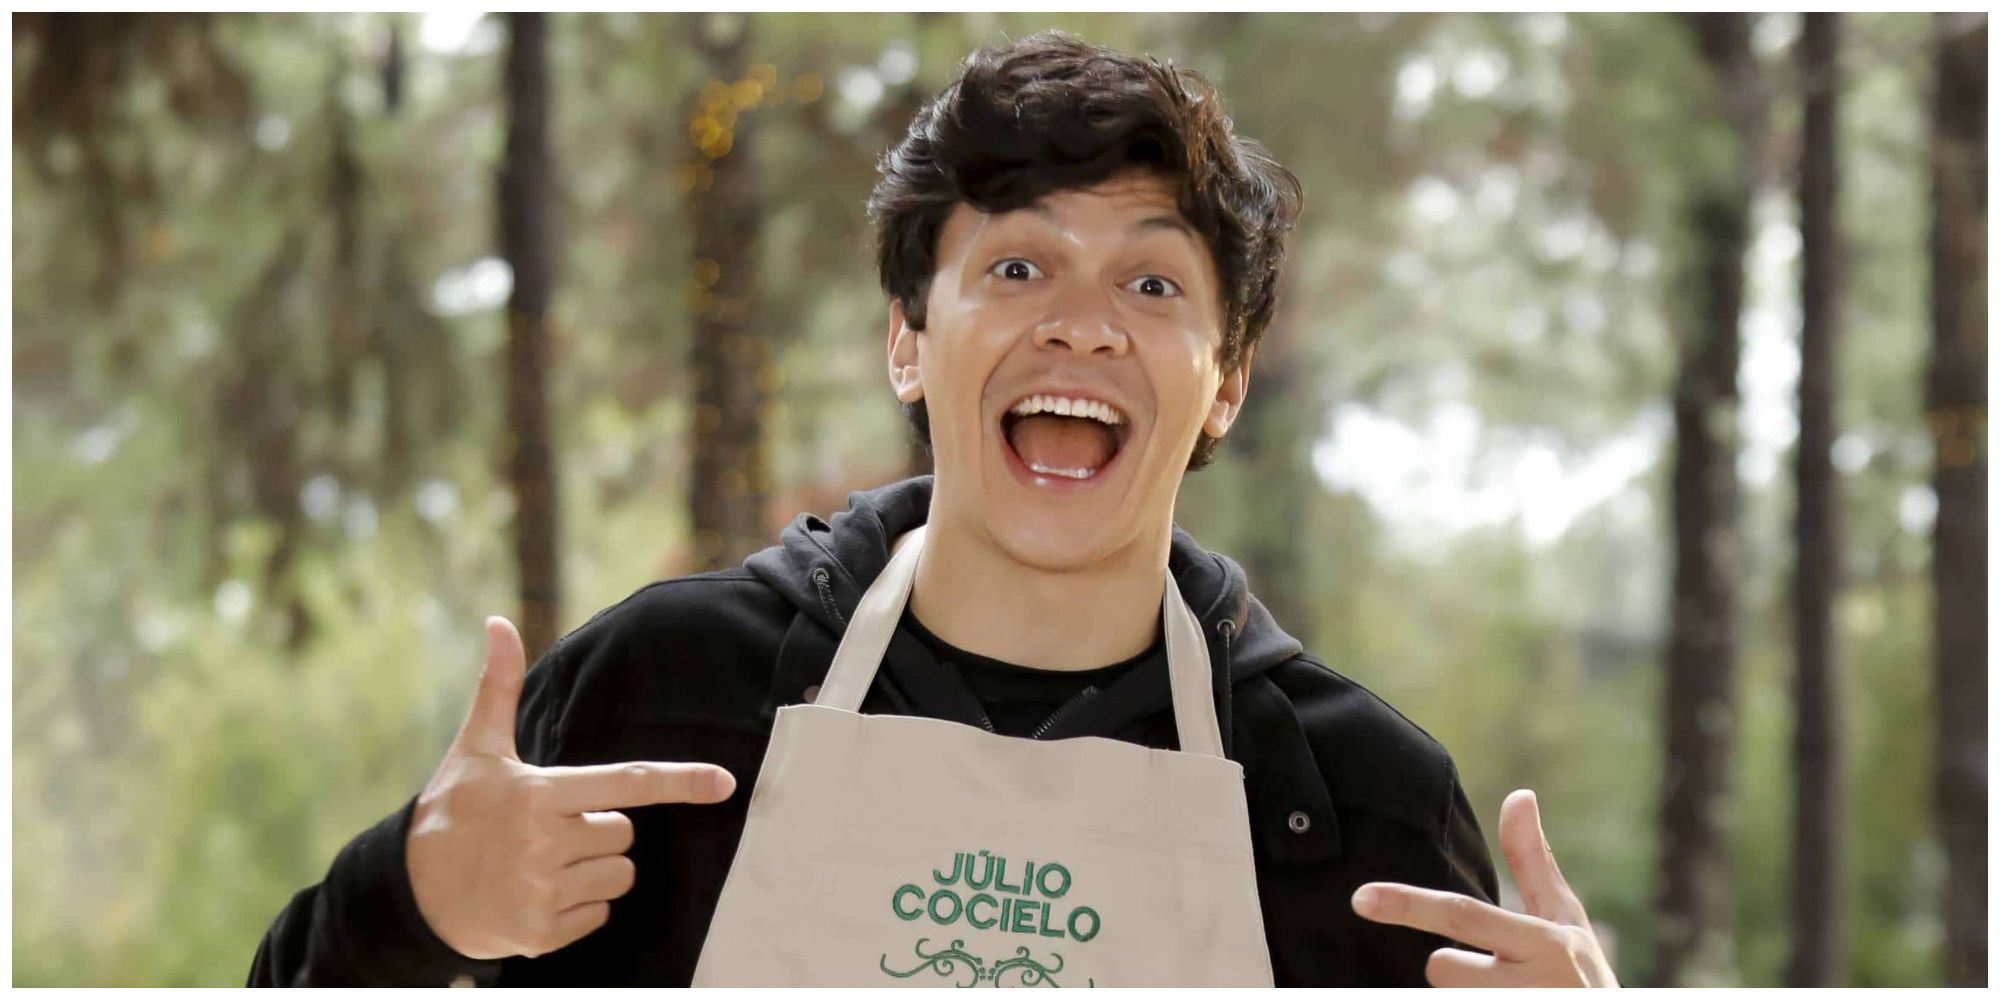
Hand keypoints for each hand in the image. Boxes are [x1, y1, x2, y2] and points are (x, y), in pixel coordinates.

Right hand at [406, 616, 737, 959]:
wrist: (410, 891)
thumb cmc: (454, 810)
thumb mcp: (476, 749)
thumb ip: (497, 687)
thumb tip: (498, 622)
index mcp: (538, 794)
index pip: (627, 783)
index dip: (680, 781)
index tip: (725, 783)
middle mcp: (544, 843)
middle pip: (624, 833)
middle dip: (599, 829)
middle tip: (549, 830)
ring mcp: (543, 891)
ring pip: (619, 875)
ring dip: (594, 870)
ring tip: (542, 863)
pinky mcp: (542, 934)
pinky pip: (600, 914)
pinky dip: (578, 908)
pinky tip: (537, 895)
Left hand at [1351, 789, 1618, 986]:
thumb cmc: (1581, 975)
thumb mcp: (1566, 921)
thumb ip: (1533, 863)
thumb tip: (1519, 793)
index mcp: (1543, 943)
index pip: (1462, 916)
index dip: (1408, 904)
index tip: (1360, 898)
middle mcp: (1531, 985)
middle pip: (1441, 969)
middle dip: (1450, 969)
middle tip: (1486, 976)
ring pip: (1448, 996)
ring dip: (1465, 996)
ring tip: (1506, 995)